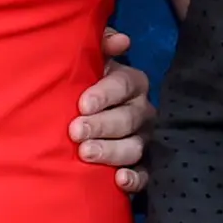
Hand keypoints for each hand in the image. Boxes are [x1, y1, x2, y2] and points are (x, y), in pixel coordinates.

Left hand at [73, 26, 154, 193]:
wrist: (82, 124)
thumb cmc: (84, 89)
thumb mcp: (89, 62)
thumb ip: (100, 44)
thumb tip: (121, 41)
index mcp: (132, 84)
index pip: (124, 85)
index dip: (104, 94)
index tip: (82, 104)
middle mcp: (143, 111)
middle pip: (128, 118)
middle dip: (101, 125)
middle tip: (76, 132)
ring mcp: (145, 140)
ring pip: (135, 146)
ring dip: (111, 151)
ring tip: (86, 154)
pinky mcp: (144, 166)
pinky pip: (146, 174)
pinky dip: (135, 178)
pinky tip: (120, 180)